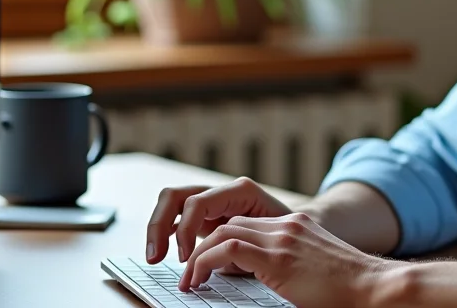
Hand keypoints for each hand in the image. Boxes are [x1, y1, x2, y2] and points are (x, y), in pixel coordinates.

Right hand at [146, 178, 292, 264]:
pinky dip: (165, 233)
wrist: (302, 228)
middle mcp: (222, 192)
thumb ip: (244, 249)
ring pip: (172, 203)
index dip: (186, 230)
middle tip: (155, 257)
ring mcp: (211, 202)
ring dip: (158, 228)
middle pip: (175, 196)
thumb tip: (219, 265)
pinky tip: (159, 253)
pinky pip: (178, 218)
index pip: (197, 203)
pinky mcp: (206, 216)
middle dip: (159, 225)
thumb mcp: (271, 240)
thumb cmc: (290, 234)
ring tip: (154, 258)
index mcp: (240, 191)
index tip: (185, 258)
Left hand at [178, 212, 395, 306]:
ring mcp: (283, 237)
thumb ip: (288, 268)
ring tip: (189, 280)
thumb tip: (266, 284)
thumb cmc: (350, 290)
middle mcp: (288, 225)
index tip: (207, 268)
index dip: (220, 245)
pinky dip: (205, 262)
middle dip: (202, 246)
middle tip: (189, 273)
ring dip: (198, 255)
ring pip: (223, 231)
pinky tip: (198, 279)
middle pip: (230, 224)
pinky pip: (228, 249)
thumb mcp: (314, 271)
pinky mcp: (279, 256)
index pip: (246, 225)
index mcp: (296, 227)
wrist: (374, 287)